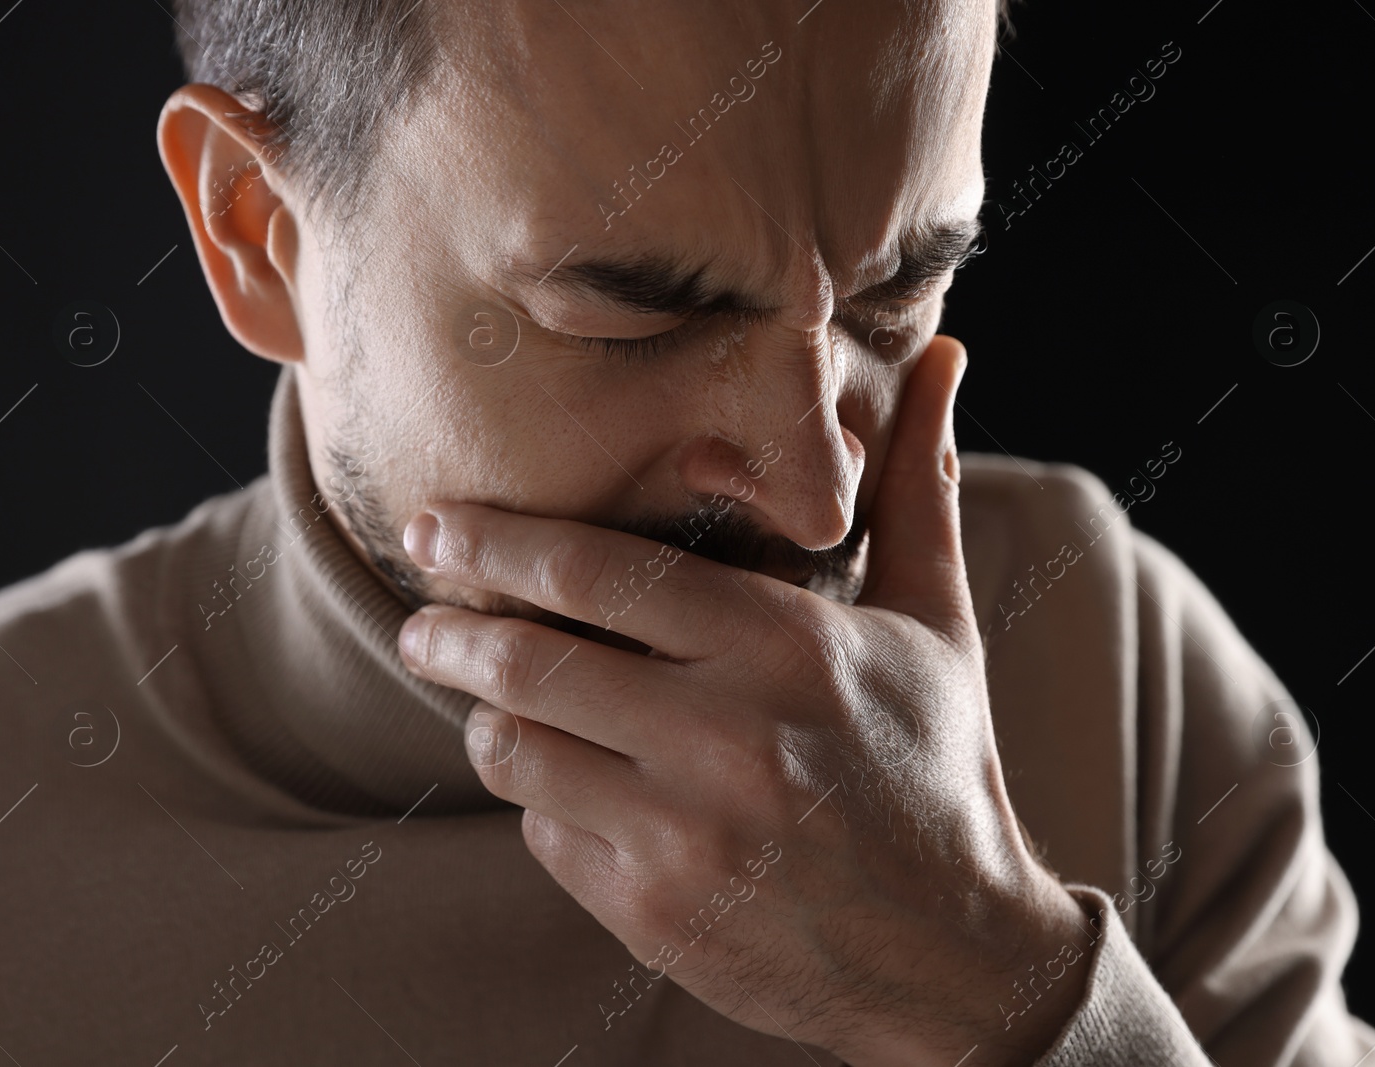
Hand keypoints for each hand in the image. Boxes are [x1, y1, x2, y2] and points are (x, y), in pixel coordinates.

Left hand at [397, 336, 1088, 1065]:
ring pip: (514, 750)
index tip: (434, 525)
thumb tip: (943, 350)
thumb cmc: (936, 768)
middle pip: (526, 661)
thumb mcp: (935, 623)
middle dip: (447, 634)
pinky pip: (542, 833)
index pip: (597, 571)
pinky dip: (543, 802)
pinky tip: (581, 790)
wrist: (953, 955)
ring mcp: (681, 833)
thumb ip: (915, 489)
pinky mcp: (652, 913)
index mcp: (784, 647)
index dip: (495, 542)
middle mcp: (724, 737)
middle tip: (420, 622)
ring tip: (496, 705)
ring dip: (489, 719)